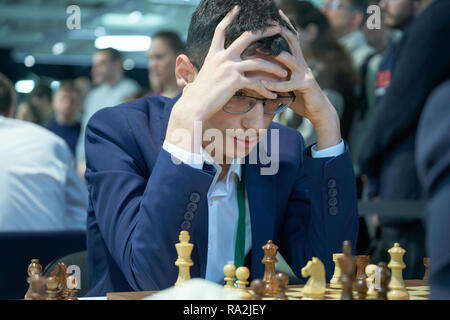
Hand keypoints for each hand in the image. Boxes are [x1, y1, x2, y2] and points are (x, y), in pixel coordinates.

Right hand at [166, 6, 286, 152]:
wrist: (194, 105)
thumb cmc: (196, 95)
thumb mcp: (200, 75)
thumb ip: (205, 67)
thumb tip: (193, 62)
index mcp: (214, 54)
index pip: (221, 30)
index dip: (229, 17)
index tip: (238, 8)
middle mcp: (223, 57)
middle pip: (247, 37)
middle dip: (264, 32)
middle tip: (277, 29)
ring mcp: (229, 68)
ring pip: (258, 62)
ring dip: (274, 67)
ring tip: (284, 72)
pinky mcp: (235, 81)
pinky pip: (256, 83)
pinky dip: (266, 89)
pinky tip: (273, 94)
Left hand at [261, 10, 341, 149]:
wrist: (318, 111)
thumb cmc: (299, 97)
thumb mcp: (285, 83)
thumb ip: (275, 75)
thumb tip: (255, 71)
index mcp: (296, 60)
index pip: (289, 38)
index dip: (282, 25)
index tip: (271, 14)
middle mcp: (302, 63)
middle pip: (291, 41)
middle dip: (279, 30)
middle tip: (266, 22)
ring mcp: (305, 73)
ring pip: (290, 59)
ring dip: (275, 53)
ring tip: (260, 49)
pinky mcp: (306, 85)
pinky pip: (289, 84)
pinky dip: (277, 84)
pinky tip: (265, 84)